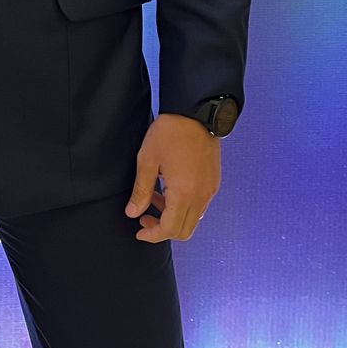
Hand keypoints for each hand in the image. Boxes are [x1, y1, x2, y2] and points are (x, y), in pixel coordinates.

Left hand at [125, 113, 220, 242]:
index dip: (153, 235)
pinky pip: (200, 205)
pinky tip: (168, 188)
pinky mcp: (213, 182)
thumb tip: (132, 213)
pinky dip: (183, 206)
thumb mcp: (148, 160)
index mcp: (184, 193)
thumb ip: (141, 190)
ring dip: (173, 216)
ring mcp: (210, 190)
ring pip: (193, 219)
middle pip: (185, 230)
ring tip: (152, 197)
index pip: (170, 229)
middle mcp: (201, 196)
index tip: (139, 231)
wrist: (196, 112)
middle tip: (144, 218)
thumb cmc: (170, 133)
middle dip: (163, 230)